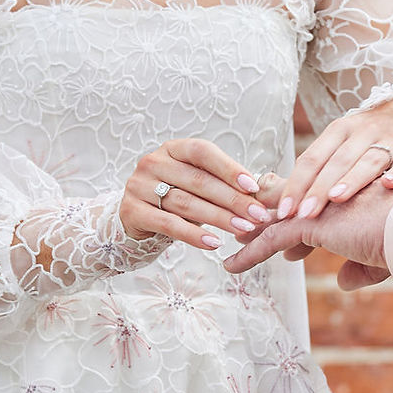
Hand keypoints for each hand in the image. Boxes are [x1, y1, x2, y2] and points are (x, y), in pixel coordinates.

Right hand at [120, 139, 277, 249]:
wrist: (136, 219)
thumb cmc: (176, 198)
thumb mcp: (196, 184)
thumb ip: (221, 183)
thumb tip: (260, 192)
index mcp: (172, 148)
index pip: (202, 151)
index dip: (228, 167)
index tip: (253, 186)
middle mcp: (153, 162)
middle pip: (198, 181)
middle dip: (232, 199)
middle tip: (257, 215)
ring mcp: (139, 186)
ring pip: (186, 203)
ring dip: (219, 218)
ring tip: (243, 229)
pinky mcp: (132, 211)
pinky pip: (169, 224)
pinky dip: (194, 235)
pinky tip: (214, 244)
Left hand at [225, 180, 392, 289]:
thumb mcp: (380, 256)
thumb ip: (360, 267)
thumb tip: (341, 282)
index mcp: (348, 195)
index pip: (314, 200)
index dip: (295, 210)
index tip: (279, 216)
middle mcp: (329, 195)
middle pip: (290, 202)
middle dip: (267, 213)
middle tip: (245, 222)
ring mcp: (317, 206)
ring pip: (276, 219)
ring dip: (252, 233)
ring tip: (233, 243)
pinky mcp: (309, 223)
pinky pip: (270, 240)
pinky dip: (249, 255)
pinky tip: (231, 267)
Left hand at [276, 99, 392, 220]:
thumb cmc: (370, 141)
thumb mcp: (342, 147)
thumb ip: (317, 175)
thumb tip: (284, 212)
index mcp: (338, 131)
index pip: (312, 158)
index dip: (296, 184)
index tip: (283, 211)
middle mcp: (363, 132)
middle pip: (337, 161)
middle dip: (319, 189)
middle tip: (303, 214)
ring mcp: (392, 140)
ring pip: (369, 160)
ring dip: (352, 179)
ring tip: (336, 199)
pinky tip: (389, 184)